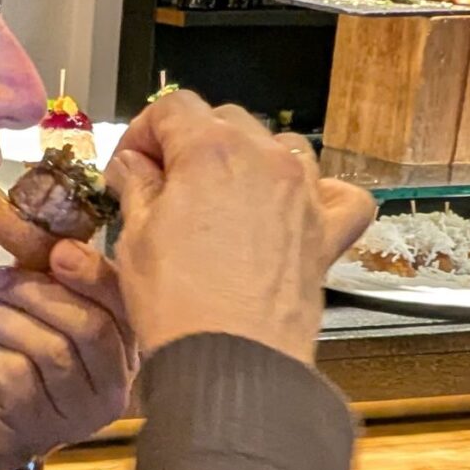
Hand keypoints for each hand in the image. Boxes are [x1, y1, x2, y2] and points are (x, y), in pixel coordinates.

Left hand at [0, 240, 136, 469]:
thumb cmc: (7, 370)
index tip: (57, 251)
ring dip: (4, 322)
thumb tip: (47, 239)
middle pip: (91, 328)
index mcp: (122, 353)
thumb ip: (50, 284)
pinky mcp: (36, 431)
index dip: (95, 275)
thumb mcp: (35, 319)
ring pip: (51, 350)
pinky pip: (17, 376)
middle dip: (38, 293)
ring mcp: (77, 416)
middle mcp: (113, 390)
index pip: (126, 309)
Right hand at [103, 89, 374, 364]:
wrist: (230, 361)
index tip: (130, 162)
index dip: (143, 131)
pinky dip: (321, 193)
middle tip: (163, 184)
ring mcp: (303, 193)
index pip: (172, 108)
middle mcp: (265, 160)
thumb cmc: (181, 307)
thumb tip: (132, 166)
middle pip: (225, 121)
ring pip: (279, 147)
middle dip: (190, 144)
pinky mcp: (326, 233)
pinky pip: (339, 194)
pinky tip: (296, 208)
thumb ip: (137, 187)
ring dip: (248, 161)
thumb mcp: (136, 238)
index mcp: (211, 150)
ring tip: (222, 198)